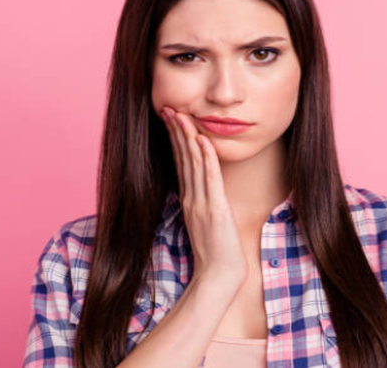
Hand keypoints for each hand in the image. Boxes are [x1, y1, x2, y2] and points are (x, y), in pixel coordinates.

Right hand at [160, 106, 248, 287]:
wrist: (218, 276)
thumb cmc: (216, 252)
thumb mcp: (204, 223)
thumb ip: (201, 204)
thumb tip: (200, 189)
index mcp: (189, 200)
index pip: (180, 163)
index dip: (175, 140)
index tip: (171, 120)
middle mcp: (191, 198)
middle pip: (182, 159)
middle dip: (176, 132)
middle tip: (169, 109)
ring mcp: (201, 204)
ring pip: (193, 164)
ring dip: (187, 138)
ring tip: (181, 116)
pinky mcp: (214, 210)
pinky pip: (209, 179)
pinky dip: (206, 158)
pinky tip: (202, 140)